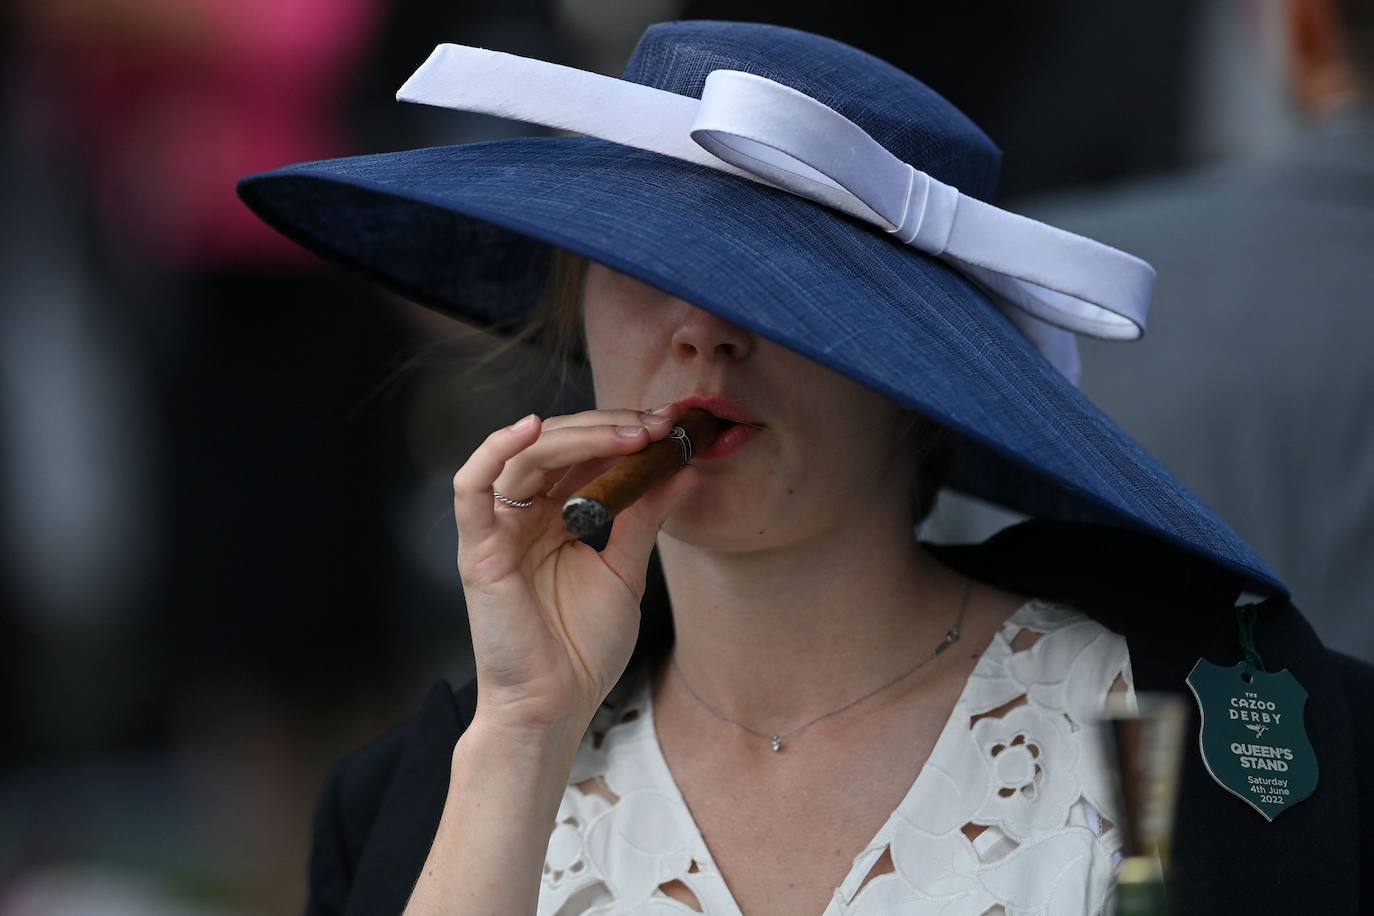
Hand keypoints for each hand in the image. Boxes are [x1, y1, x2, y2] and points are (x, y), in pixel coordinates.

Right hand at [451, 403, 696, 735]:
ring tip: (627, 433)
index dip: (623, 432)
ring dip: (577, 435)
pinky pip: (472, 487)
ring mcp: (497, 529)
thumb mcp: (626, 569)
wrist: (556, 705)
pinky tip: (530, 427)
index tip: (671, 422)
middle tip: (656, 423)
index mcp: (556, 517)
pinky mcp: (477, 549)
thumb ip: (645, 516)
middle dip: (609, 427)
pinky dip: (494, 450)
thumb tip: (681, 469)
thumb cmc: (582, 648)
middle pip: (557, 445)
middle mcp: (524, 515)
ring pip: (524, 455)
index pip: (584, 455)